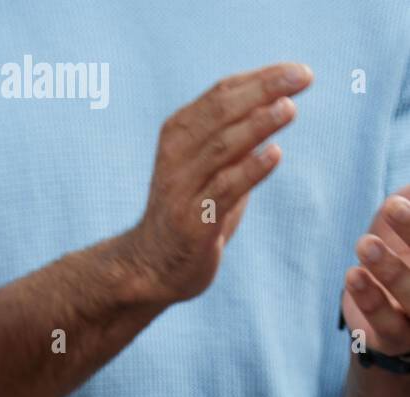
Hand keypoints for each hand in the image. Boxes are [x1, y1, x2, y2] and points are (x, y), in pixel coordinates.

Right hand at [121, 62, 311, 305]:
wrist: (153, 264)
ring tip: (289, 109)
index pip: (221, 95)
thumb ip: (235, 132)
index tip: (299, 72)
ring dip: (257, 126)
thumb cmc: (191, 206)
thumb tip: (283, 95)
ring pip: (221, 148)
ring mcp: (181, 190)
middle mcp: (176, 157)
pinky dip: (250, 170)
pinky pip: (223, 190)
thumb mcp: (207, 162)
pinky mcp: (193, 223)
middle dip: (263, 91)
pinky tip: (275, 154)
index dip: (261, 79)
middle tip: (303, 78)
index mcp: (178, 133)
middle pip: (220, 114)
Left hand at [343, 187, 409, 358]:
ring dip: (390, 268)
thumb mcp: (407, 227)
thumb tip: (407, 184)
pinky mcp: (396, 339)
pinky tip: (353, 276)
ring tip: (365, 244)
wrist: (384, 320)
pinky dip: (370, 299)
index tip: (397, 198)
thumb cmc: (402, 258)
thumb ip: (408, 200)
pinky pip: (385, 323)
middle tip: (391, 205)